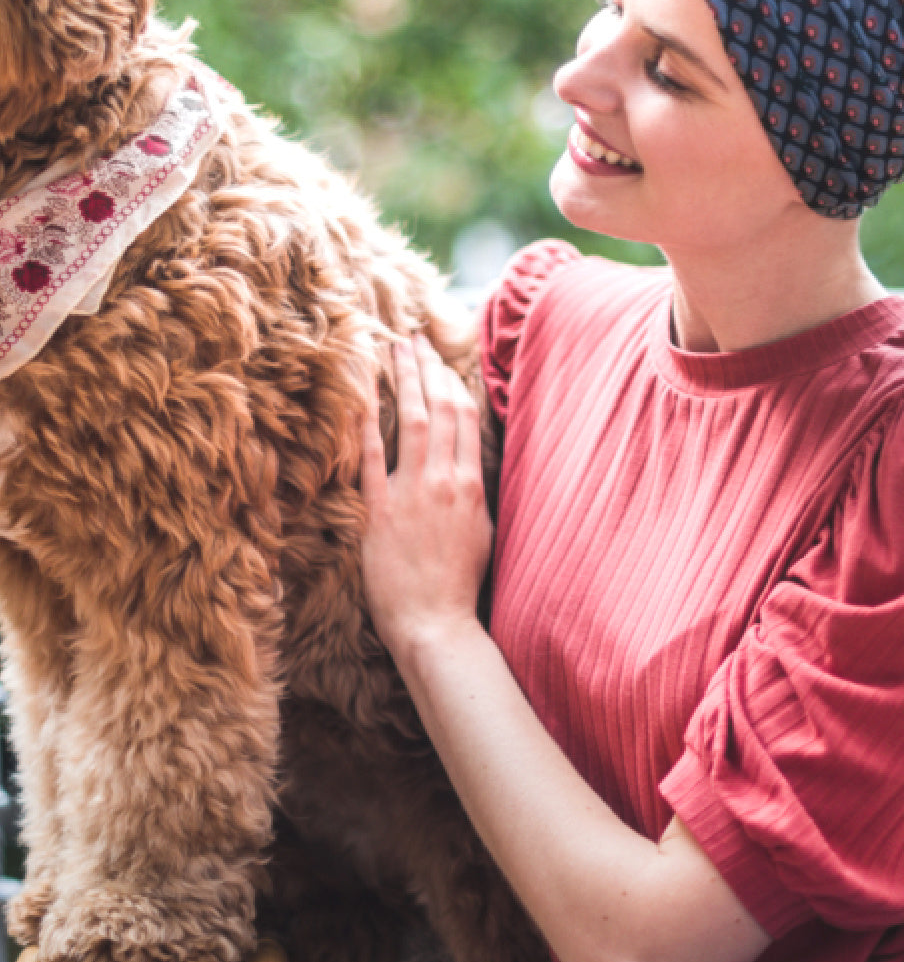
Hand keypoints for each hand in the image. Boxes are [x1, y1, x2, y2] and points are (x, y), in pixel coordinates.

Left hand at [360, 334, 493, 658]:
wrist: (437, 622)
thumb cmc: (460, 585)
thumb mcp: (481, 531)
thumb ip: (475, 493)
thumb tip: (469, 465)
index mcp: (473, 484)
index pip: (466, 418)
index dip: (453, 382)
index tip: (441, 361)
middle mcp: (446, 480)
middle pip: (440, 408)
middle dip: (427, 368)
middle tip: (414, 339)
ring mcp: (413, 493)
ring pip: (412, 421)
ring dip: (404, 380)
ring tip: (394, 350)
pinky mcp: (381, 510)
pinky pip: (374, 456)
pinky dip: (369, 421)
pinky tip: (363, 394)